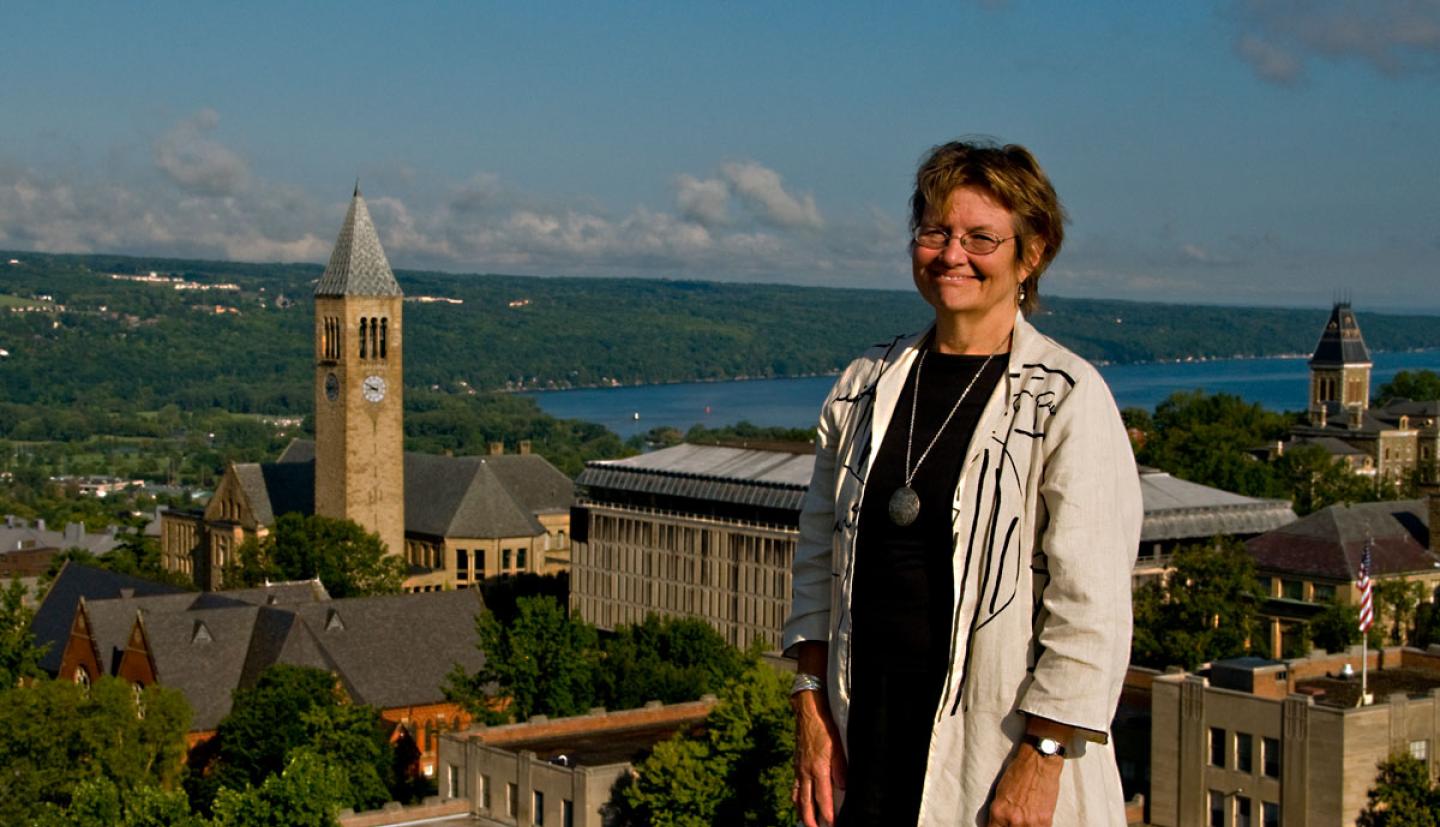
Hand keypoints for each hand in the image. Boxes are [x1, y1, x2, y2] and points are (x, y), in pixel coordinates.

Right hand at [792, 688, 846, 826]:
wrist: (808, 713)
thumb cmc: (826, 728)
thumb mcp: (838, 747)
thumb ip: (841, 768)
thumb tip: (843, 787)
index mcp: (818, 769)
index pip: (822, 798)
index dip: (827, 814)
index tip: (832, 825)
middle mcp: (806, 772)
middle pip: (806, 803)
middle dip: (812, 820)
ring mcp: (799, 769)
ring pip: (798, 798)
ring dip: (802, 813)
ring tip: (807, 823)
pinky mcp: (797, 765)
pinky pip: (794, 788)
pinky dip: (796, 800)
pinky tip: (799, 804)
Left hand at [987, 741, 1062, 826]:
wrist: (1039, 762)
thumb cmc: (1019, 772)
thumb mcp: (1000, 793)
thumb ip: (999, 813)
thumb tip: (998, 825)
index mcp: (998, 812)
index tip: (998, 826)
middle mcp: (1013, 820)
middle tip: (1012, 821)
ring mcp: (1030, 823)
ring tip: (1023, 820)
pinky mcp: (1045, 822)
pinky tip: (1033, 821)